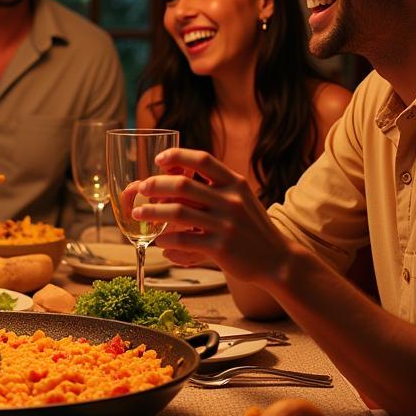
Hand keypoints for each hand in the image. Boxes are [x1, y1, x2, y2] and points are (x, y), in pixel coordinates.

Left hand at [131, 148, 293, 283]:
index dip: (178, 156)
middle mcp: (231, 201)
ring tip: (138, 213)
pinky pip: (183, 239)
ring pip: (177, 212)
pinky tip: (158, 239)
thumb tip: (175, 179)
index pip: (203, 160)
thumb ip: (216, 187)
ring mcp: (226, 225)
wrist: (278, 260)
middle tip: (141, 188)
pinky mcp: (220, 248)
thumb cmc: (252, 227)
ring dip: (152, 211)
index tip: (159, 159)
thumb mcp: (241, 199)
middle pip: (183, 185)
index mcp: (235, 184)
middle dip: (155, 185)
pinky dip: (166, 238)